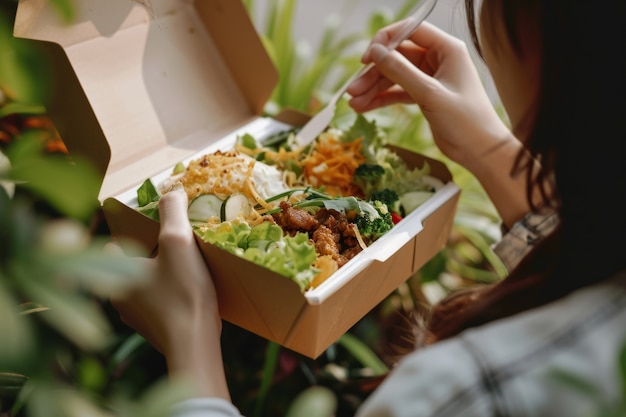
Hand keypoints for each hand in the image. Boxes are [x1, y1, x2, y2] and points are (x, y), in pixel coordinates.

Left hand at [110, 189, 229, 398]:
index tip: (153, 231)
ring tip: (186, 269)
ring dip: (161, 277)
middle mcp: (119, 300)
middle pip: (131, 266)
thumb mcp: (178, 243)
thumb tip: (172, 189)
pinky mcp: (156, 331)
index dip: (132, 235)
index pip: (113, 247)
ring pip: (145, 287)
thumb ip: (172, 212)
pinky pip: (159, 305)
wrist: (195, 345)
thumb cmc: (182, 293)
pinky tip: (191, 293)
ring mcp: (137, 319)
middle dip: (149, 256)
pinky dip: (171, 296)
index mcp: (116, 276)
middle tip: (174, 247)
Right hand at [347, 21, 510, 168]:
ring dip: (373, 88)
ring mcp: (430, 78)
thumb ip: (401, 71)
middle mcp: (438, 59)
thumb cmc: (465, 120)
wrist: (480, 150)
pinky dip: (381, 99)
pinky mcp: (424, 96)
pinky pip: (397, 91)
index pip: (410, 30)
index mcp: (447, 49)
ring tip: (354, 103)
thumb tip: (375, 52)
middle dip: (374, 73)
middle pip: (397, 56)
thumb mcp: (430, 94)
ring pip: (394, 76)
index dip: (385, 40)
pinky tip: (363, 108)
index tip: (367, 58)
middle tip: (353, 89)